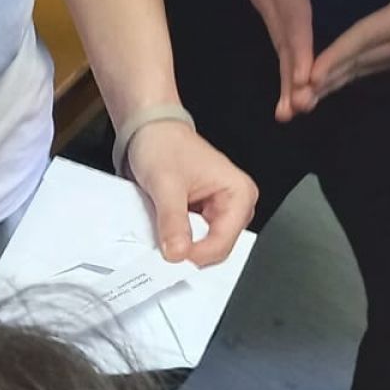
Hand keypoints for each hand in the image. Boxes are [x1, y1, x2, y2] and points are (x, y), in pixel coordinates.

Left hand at [126, 118, 258, 266]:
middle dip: (189, 251)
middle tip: (163, 248)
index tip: (171, 257)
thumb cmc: (164, 144)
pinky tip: (164, 231)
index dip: (196, 254)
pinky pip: (193, 240)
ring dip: (181, 246)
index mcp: (239, 192)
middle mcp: (236, 204)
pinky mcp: (204, 217)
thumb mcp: (166, 183)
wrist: (150, 132)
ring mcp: (220, 212)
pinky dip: (177, 240)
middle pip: (216, 248)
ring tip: (162, 233)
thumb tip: (178, 252)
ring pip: (204, 247)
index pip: (224, 241)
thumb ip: (173, 220)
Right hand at [233, 0, 389, 120]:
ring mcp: (264, 1)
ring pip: (278, 45)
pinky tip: (293, 88)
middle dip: (290, 77)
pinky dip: (286, 64)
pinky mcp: (265, 4)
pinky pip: (278, 39)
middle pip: (282, 41)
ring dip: (284, 78)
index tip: (307, 77)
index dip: (301, 47)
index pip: (294, 15)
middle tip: (298, 109)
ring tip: (292, 111)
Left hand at [300, 0, 389, 108]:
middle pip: (357, 65)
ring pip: (359, 73)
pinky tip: (321, 88)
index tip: (313, 71)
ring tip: (299, 102)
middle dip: (326, 82)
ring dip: (330, 87)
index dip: (339, 54)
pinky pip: (365, 72)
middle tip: (295, 100)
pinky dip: (342, 81)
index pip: (366, 36)